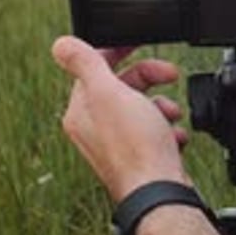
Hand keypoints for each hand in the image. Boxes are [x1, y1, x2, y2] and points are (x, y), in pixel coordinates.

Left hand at [52, 36, 187, 201]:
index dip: (118, 51)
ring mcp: (118, 145)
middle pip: (122, 86)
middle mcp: (95, 128)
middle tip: (170, 73)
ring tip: (172, 113)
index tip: (137, 41)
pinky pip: (154, 131)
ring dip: (162, 105)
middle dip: (149, 78)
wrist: (161, 193)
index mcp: (82, 111)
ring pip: (142, 108)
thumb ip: (85, 63)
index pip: (95, 68)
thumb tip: (60, 44)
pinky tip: (175, 134)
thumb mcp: (108, 93)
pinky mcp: (139, 158)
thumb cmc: (136, 147)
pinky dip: (168, 128)